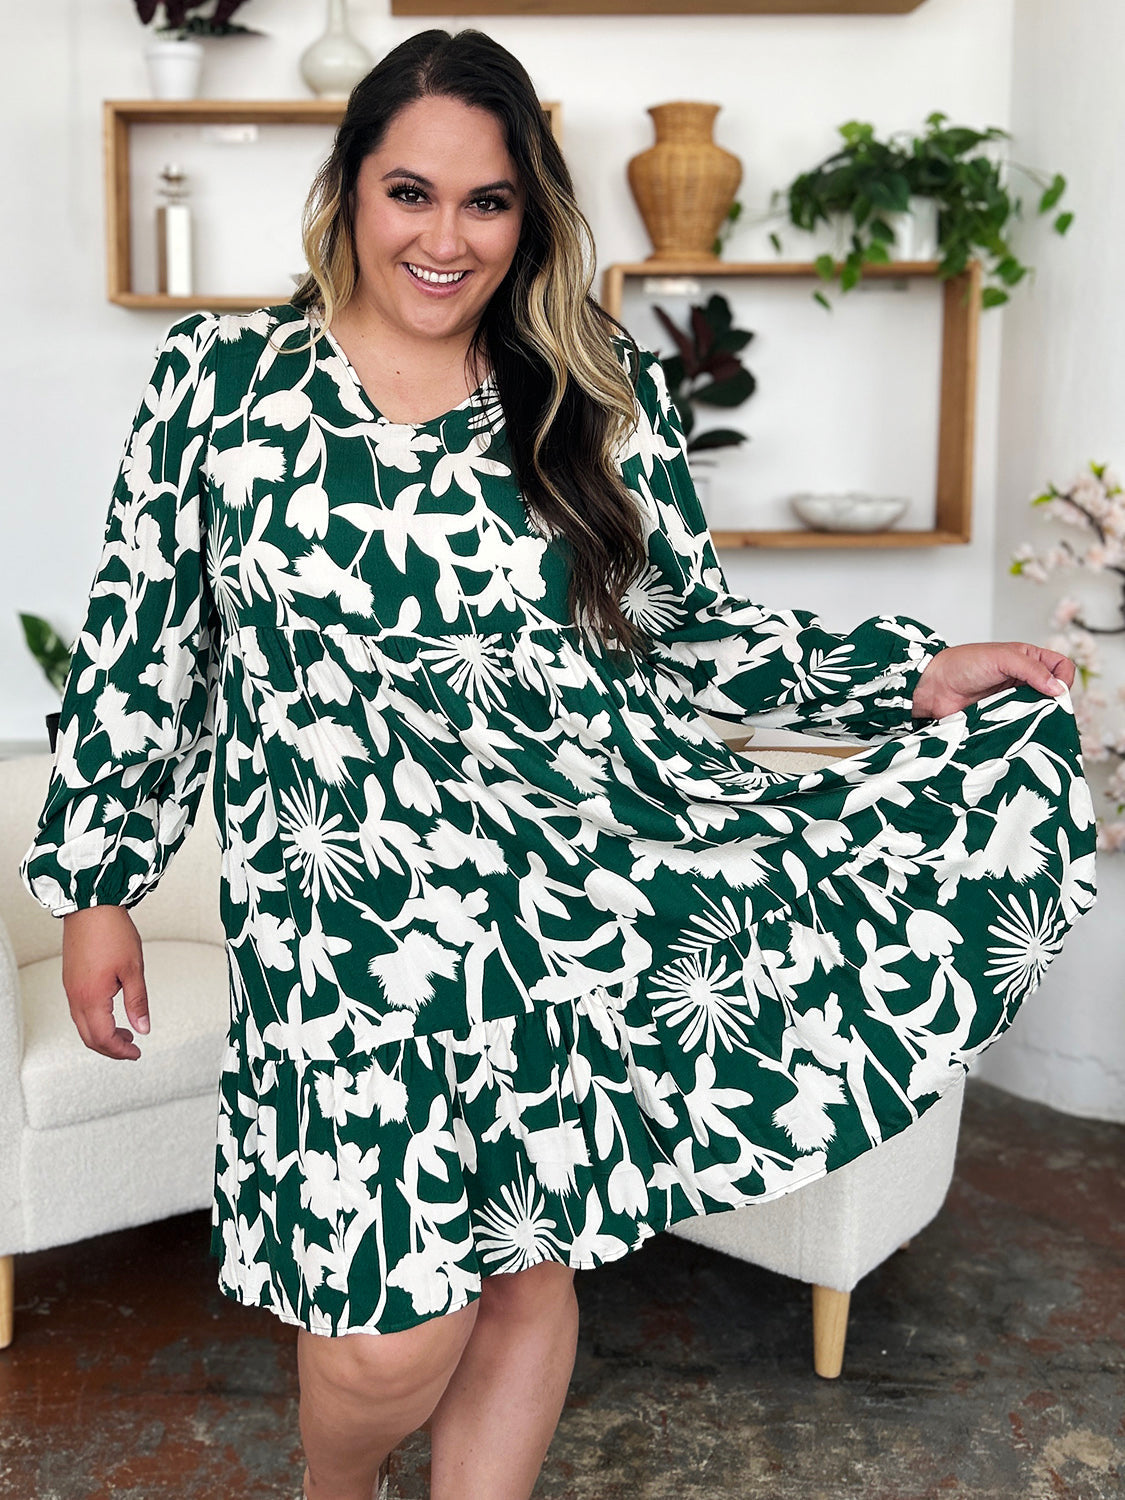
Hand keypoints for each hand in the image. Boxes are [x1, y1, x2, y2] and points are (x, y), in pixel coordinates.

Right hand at [61, 906, 149, 1060]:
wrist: (91, 906)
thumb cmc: (112, 932)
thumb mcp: (133, 970)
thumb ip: (137, 1002)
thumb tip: (143, 1027)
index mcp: (91, 997)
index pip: (103, 1037)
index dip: (120, 1050)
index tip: (136, 1053)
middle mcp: (76, 996)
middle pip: (89, 1037)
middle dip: (111, 1048)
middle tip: (131, 1048)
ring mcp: (70, 988)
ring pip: (82, 1025)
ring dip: (102, 1034)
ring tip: (125, 1032)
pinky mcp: (70, 980)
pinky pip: (79, 1010)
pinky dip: (94, 1020)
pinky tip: (111, 1014)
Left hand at [912, 641, 1075, 721]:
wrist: (932, 687)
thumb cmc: (963, 664)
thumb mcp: (1002, 658)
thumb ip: (1032, 670)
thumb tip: (1059, 688)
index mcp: (1029, 660)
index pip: (1062, 667)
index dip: (1064, 678)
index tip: (1056, 691)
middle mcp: (1025, 681)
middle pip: (1055, 694)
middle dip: (1055, 703)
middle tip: (1046, 711)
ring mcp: (1014, 701)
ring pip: (1040, 713)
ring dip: (1039, 719)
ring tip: (1031, 722)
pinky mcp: (1002, 719)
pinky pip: (1021, 727)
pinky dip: (1024, 730)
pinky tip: (1021, 732)